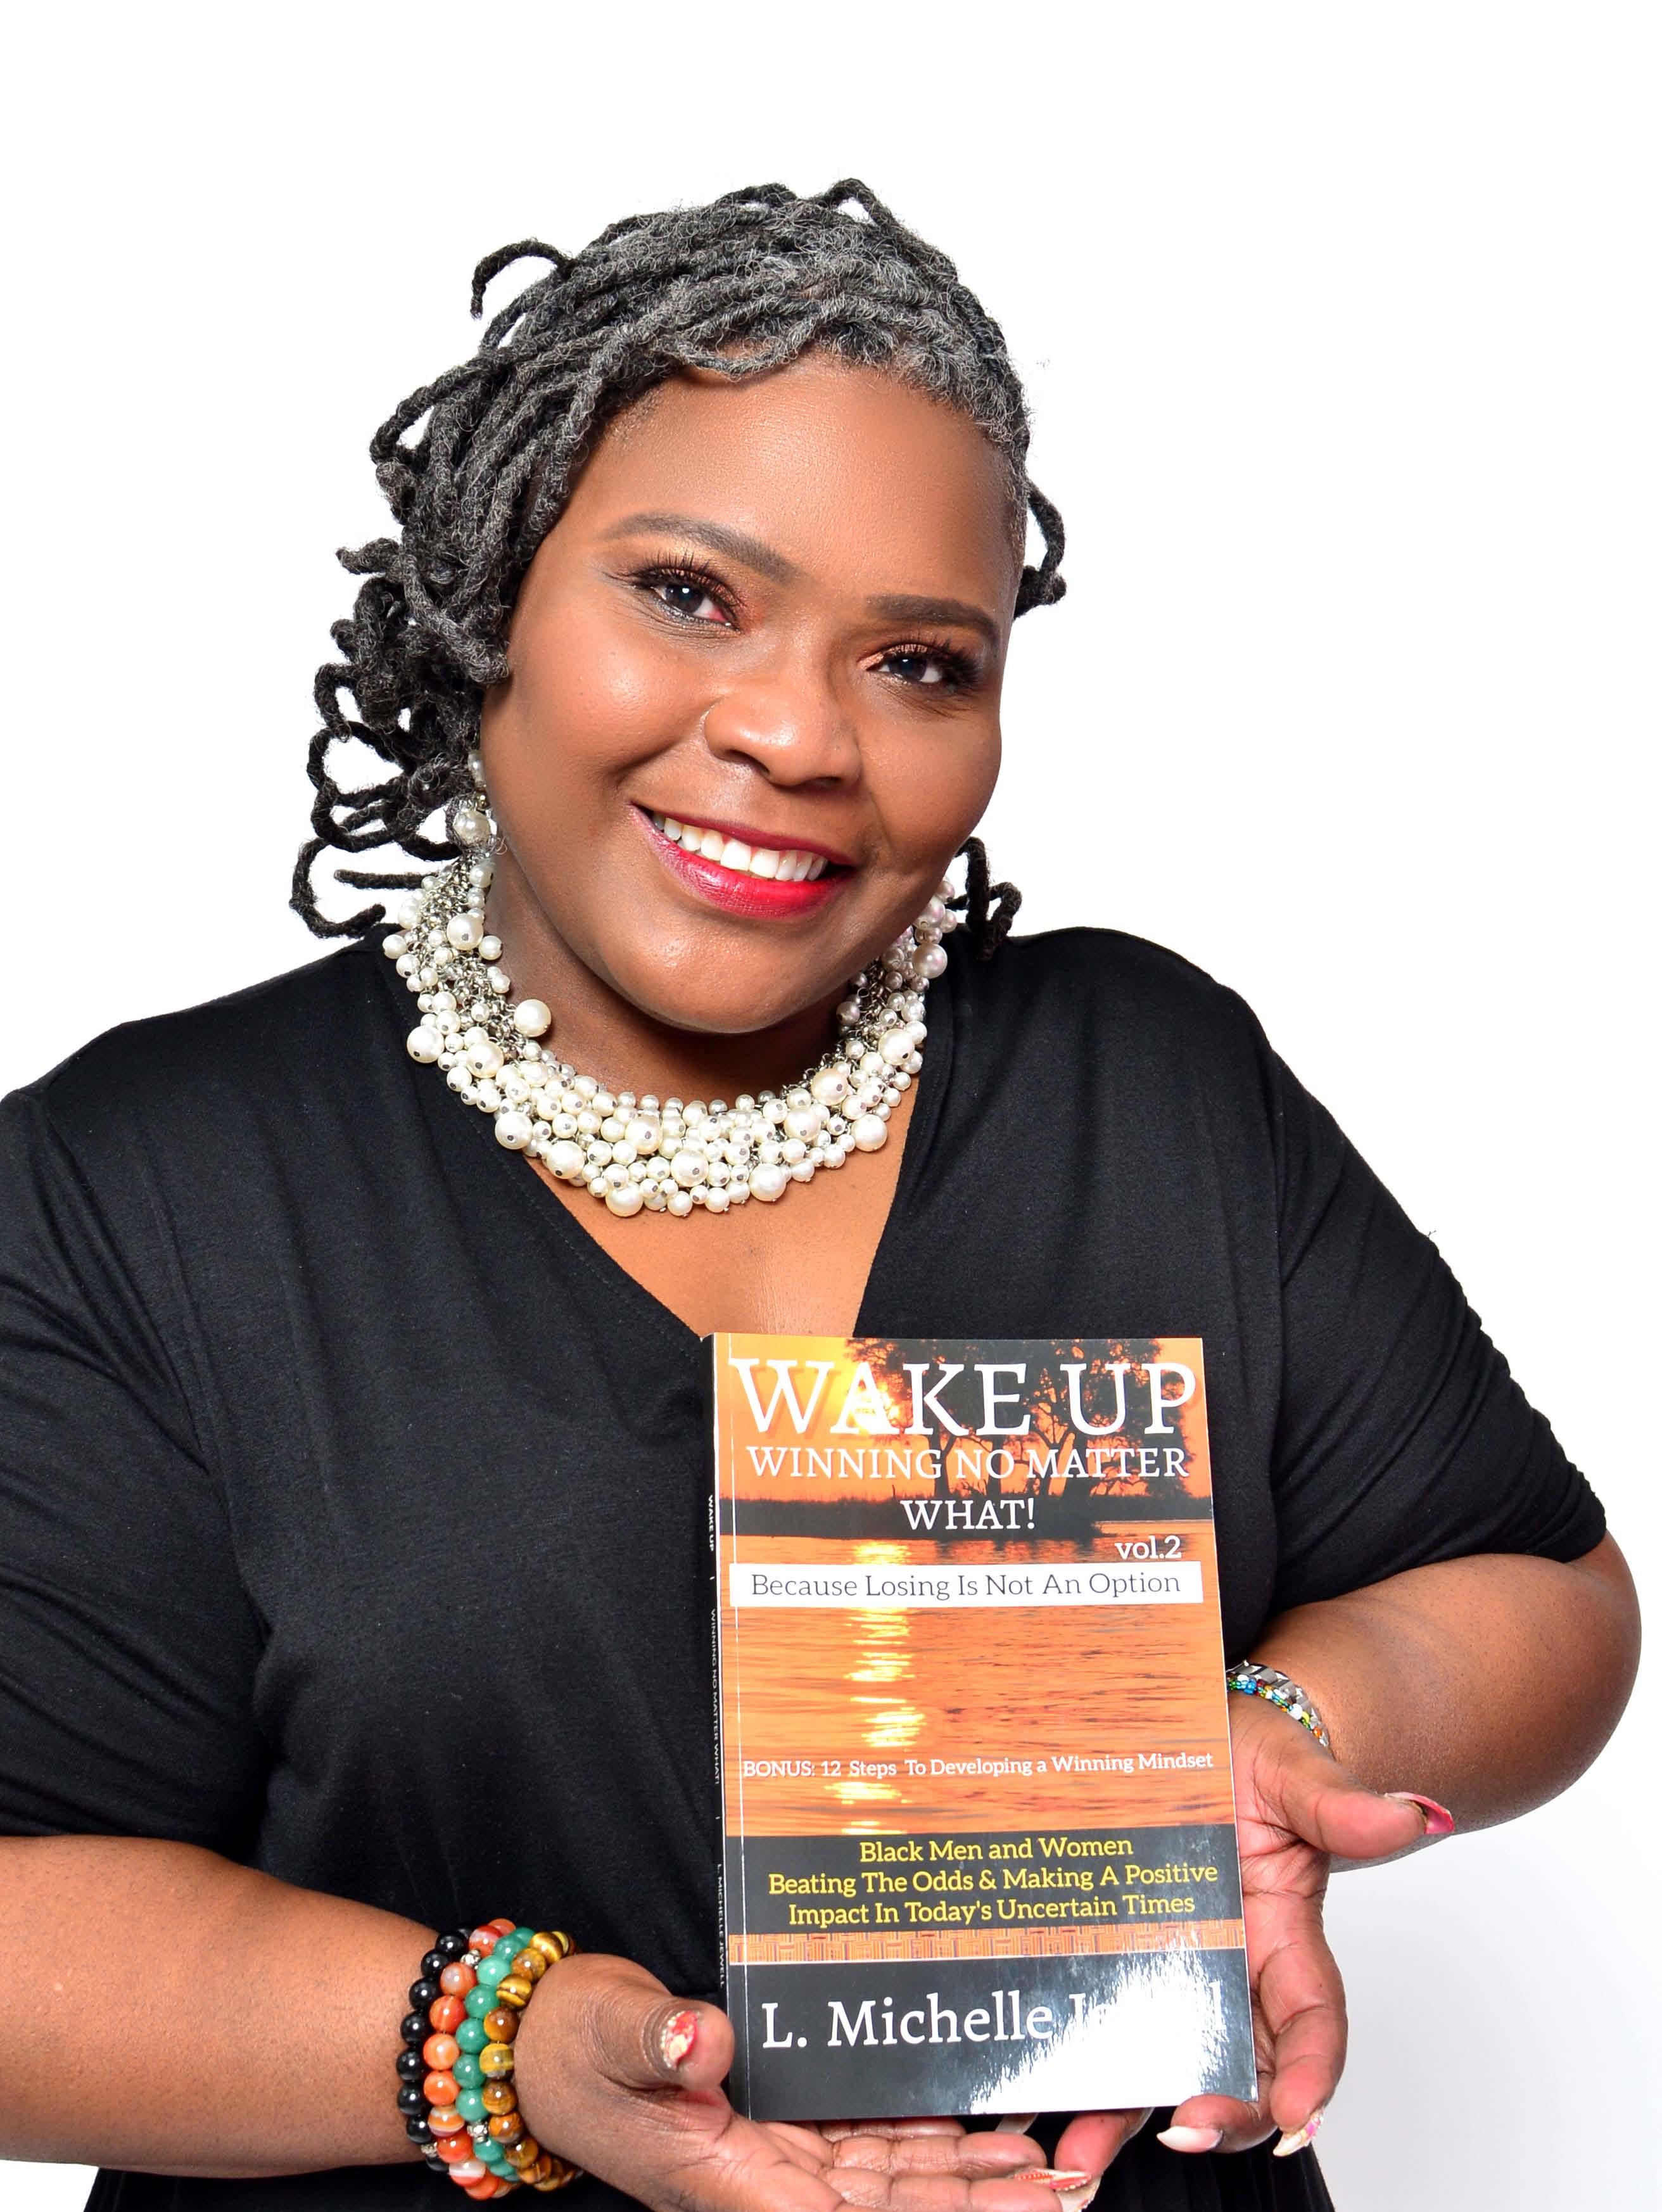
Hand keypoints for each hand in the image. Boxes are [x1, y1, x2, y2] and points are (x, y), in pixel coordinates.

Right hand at [512, 1951, 1073, 2211]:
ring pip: (887, 2180)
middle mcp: (760, 2179)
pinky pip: (865, 2144)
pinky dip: (922, 2138)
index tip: (1003, 2209)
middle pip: (887, 2209)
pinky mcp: (776, 2124)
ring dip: (962, 2177)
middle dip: (972, 2204)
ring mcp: (772, 2154)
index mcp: (726, 2177)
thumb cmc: (569, 2046)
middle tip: (1058, 2188)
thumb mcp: (610, 2035)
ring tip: (1039, 2165)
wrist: (536, 2045)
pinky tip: (973, 2124)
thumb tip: (704, 2042)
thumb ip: (659, 2042)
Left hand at [1054, 1696, 1450, 2178]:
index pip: (1312, 2021)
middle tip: (1185, 2131)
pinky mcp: (1122, 1964)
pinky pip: (1103, 2029)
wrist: (1197, 1737)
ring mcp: (1176, 1975)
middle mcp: (1234, 1972)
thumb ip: (1341, 1804)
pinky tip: (1029, 2104)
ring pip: (1162, 2066)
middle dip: (1221, 2115)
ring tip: (1077, 2159)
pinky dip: (1074, 2075)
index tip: (1297, 2114)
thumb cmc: (1255, 1756)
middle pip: (1241, 2070)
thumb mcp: (1293, 1771)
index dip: (1311, 2074)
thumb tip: (1409, 1814)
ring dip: (1125, 2121)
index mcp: (1286, 1936)